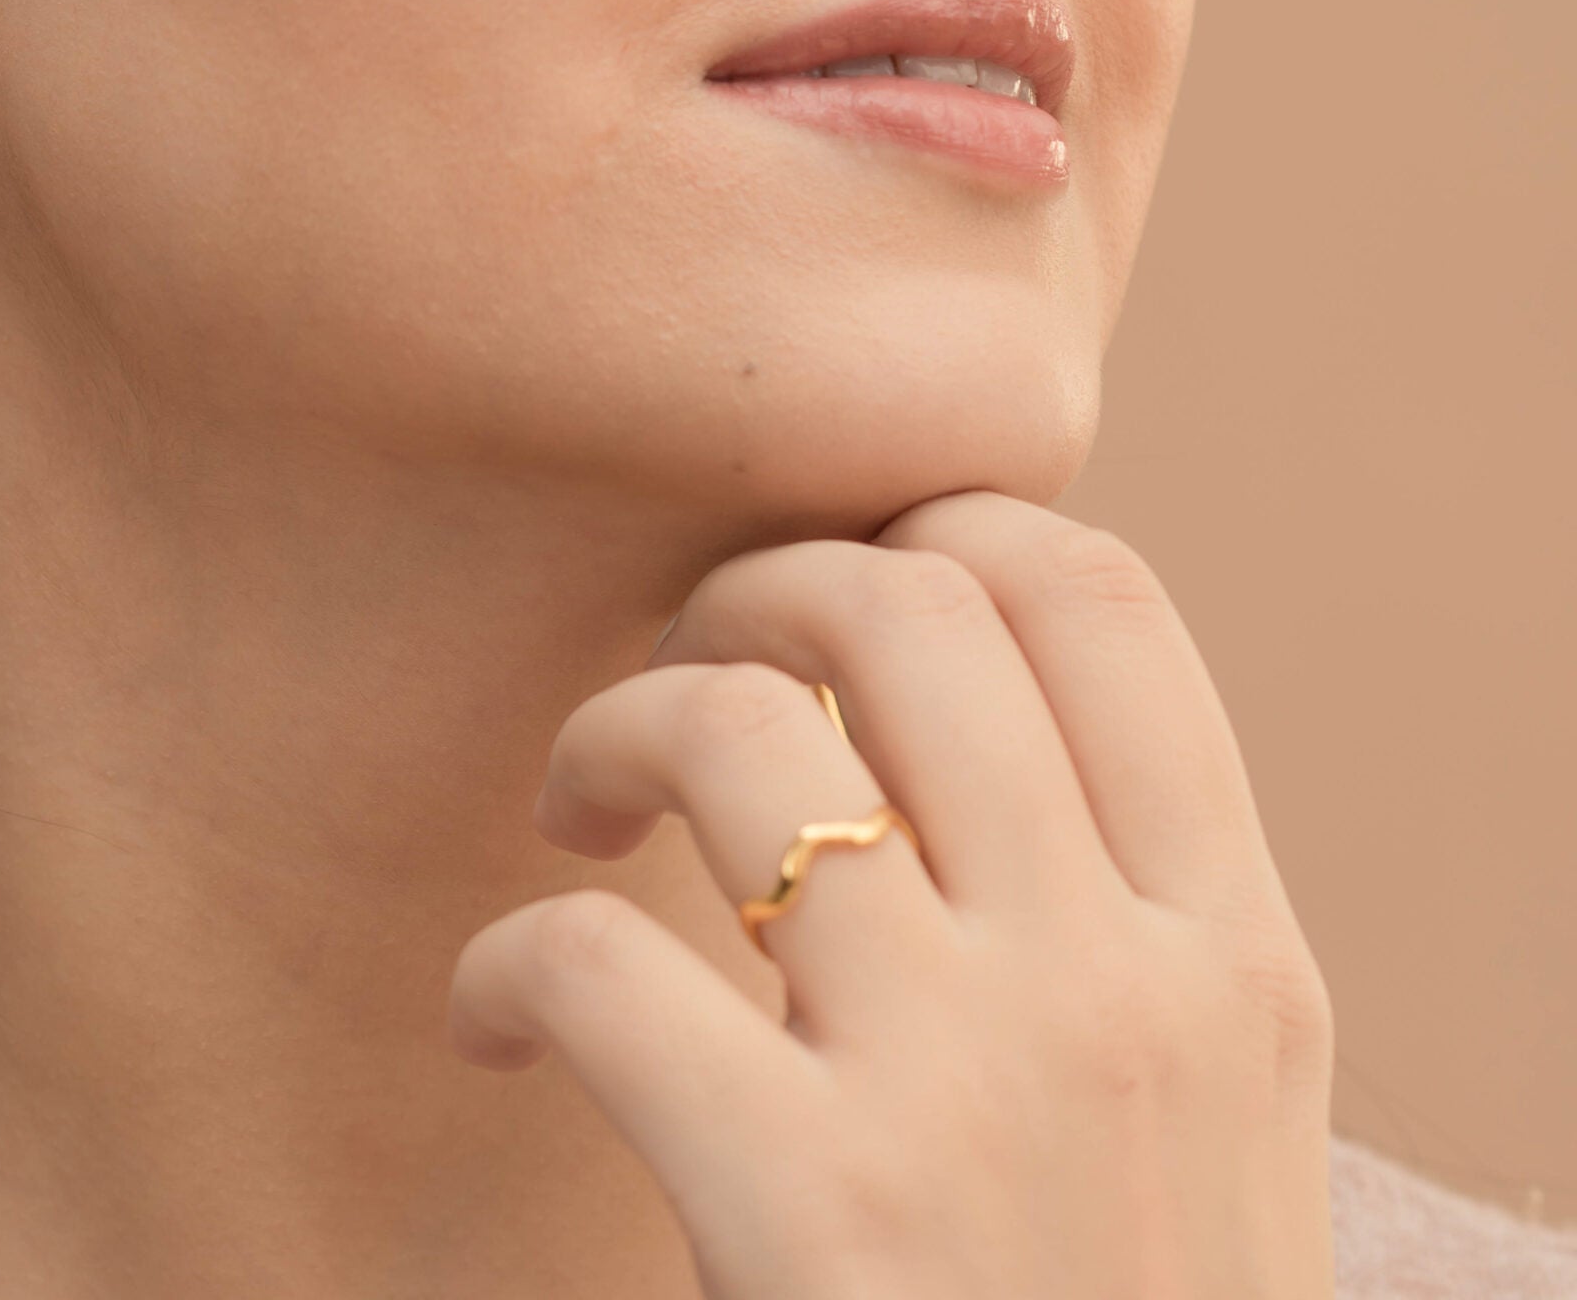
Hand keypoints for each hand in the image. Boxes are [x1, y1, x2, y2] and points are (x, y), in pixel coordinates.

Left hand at [449, 492, 1334, 1296]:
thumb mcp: (1205, 1121)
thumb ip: (1114, 923)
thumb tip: (932, 723)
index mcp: (1238, 957)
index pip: (1101, 594)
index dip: (936, 526)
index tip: (836, 591)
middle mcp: (1121, 983)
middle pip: (903, 607)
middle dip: (749, 588)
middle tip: (682, 669)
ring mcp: (971, 1086)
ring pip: (729, 733)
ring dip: (608, 732)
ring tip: (576, 820)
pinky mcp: (812, 1213)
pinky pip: (591, 965)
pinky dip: (504, 968)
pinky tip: (502, 1027)